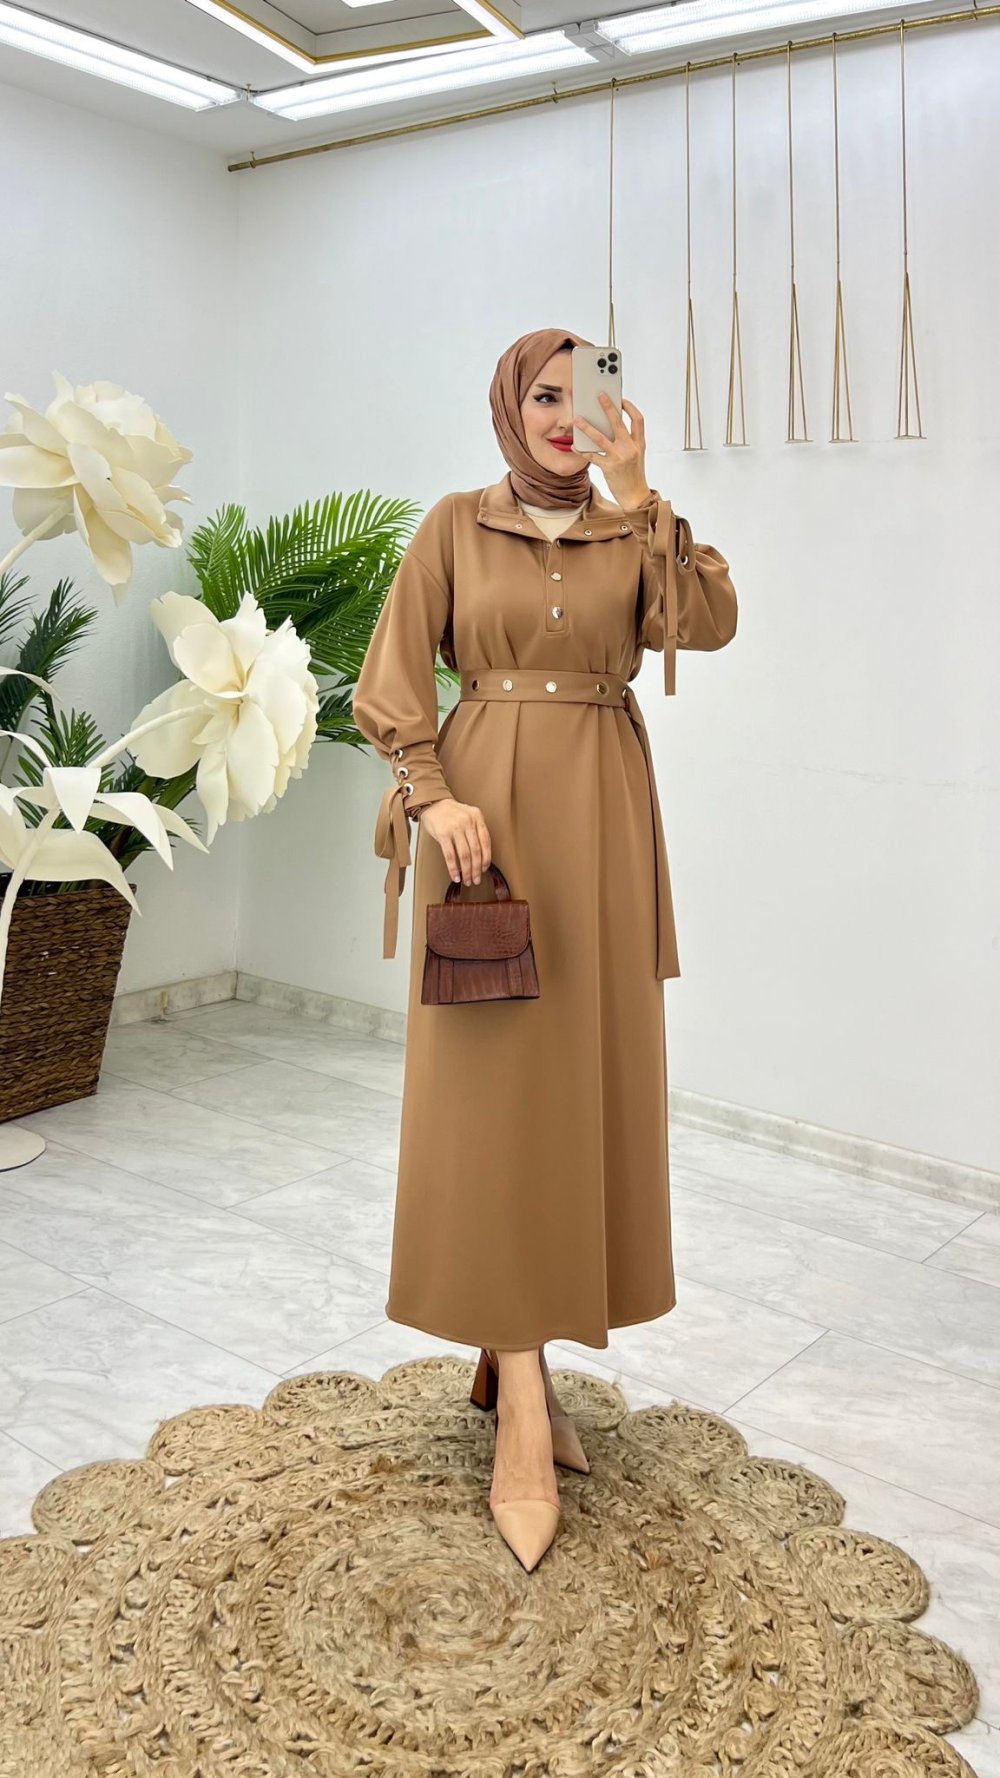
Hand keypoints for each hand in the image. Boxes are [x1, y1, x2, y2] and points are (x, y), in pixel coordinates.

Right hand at [418, 797, 491, 885]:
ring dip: (466, 871)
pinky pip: (450, 855)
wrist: (433, 803)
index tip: (484, 869)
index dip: (486, 858)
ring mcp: (455, 828)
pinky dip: (453, 868)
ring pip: (464, 855)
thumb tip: (481, 856)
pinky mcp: (443, 834)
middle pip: (475, 851)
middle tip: (476, 879)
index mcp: (477, 817)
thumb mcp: (469, 815)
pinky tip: (455, 876)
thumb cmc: (451, 812)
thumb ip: (476, 830)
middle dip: (477, 869)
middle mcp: (468, 822)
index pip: (486, 841)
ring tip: (467, 880)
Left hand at [572, 392, 651, 509]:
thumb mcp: (636, 455)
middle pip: (618, 422)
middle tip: (600, 395)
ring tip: (578, 420)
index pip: (638, 419)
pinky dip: (582, 451)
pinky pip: (592, 456)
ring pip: (601, 438)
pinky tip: (575, 447)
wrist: (635, 496)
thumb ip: (627, 441)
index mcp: (639, 443)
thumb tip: (610, 427)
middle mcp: (631, 448)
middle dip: (609, 407)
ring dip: (588, 427)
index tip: (621, 399)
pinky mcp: (609, 468)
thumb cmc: (633, 475)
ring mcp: (619, 458)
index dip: (630, 408)